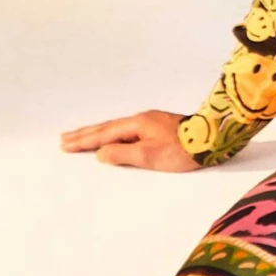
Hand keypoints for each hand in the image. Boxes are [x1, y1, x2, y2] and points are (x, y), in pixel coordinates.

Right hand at [60, 110, 198, 171]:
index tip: (65, 144)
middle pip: (106, 127)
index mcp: (136, 124)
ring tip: (82, 136)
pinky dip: (113, 133)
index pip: (103, 134)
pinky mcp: (158, 126)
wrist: (211, 138)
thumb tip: (101, 153)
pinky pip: (127, 129)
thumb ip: (123, 154)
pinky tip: (113, 136)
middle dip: (85, 134)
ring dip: (97, 132)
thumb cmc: (182, 149)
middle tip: (64, 138)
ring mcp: (150, 121)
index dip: (84, 141)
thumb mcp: (149, 156)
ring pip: (116, 127)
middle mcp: (140, 119)